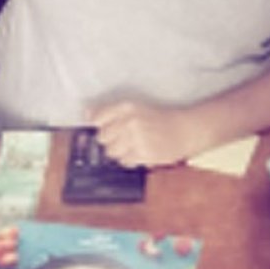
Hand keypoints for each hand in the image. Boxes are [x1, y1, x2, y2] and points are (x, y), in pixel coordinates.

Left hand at [88, 99, 203, 167]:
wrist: (184, 130)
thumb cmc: (158, 120)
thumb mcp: (136, 109)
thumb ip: (110, 111)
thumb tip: (85, 113)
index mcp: (127, 106)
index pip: (97, 119)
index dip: (101, 126)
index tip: (110, 128)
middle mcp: (131, 120)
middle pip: (102, 137)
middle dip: (112, 140)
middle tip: (127, 138)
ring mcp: (137, 137)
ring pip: (112, 152)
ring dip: (121, 152)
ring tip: (135, 145)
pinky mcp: (144, 153)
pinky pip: (125, 162)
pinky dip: (131, 160)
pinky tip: (142, 152)